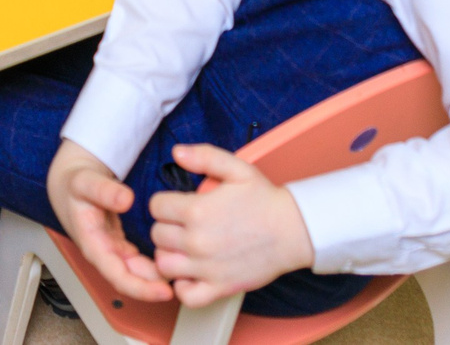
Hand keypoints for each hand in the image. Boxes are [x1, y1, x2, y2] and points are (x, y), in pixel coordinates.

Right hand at [47, 141, 171, 302]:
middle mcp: (103, 253)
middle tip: (184, 284)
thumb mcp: (85, 183)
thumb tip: (126, 199)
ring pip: (137, 273)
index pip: (118, 276)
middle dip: (155, 287)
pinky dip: (154, 265)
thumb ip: (104, 190)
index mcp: (93, 245)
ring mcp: (112, 250)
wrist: (68, 184)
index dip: (141, 288)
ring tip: (184, 274)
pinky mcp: (119, 246)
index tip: (164, 291)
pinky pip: (138, 262)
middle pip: (130, 280)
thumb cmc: (74, 186)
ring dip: (157, 278)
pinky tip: (172, 262)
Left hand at [148, 144, 315, 305]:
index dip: (164, 203)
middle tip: (182, 225)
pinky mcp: (219, 287)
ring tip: (183, 248)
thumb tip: (177, 152)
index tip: (176, 205)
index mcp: (197, 211)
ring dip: (169, 256)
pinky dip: (183, 287)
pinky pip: (186, 295)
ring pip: (164, 265)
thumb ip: (204, 156)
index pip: (156, 207)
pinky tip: (191, 273)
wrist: (293, 230)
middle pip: (157, 236)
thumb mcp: (237, 168)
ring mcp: (207, 267)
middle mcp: (197, 241)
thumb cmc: (265, 200)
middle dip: (166, 227)